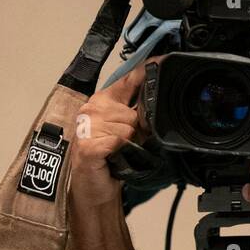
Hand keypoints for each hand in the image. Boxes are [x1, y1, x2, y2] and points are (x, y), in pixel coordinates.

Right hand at [70, 66, 146, 206]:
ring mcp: (87, 125)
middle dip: (137, 131)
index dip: (146, 71)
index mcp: (102, 100)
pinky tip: (112, 158)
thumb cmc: (109, 160)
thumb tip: (159, 100)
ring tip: (118, 153)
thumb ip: (136, 113)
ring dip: (129, 145)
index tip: (162, 59)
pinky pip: (119, 141)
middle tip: (126, 145)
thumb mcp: (124, 130)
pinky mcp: (87, 145)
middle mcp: (92, 108)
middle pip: (134, 113)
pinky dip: (121, 152)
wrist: (93, 189)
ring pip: (129, 129)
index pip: (128, 80)